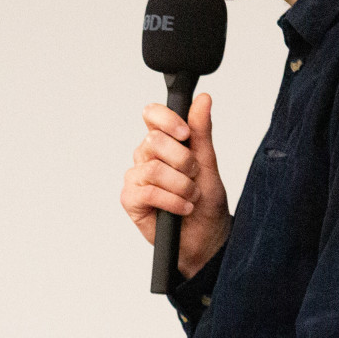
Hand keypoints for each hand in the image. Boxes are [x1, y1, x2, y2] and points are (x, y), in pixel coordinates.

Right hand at [120, 92, 231, 277]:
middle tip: (194, 177)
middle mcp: (145, 157)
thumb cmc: (205, 201)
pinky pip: (148, 191)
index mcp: (162, 143)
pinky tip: (182, 208)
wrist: (206, 238)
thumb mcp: (208, 162)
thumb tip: (203, 99)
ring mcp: (135, 178)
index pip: (152, 115)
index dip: (166, 119)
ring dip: (181, 186)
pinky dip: (172, 201)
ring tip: (191, 197)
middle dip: (183, 161)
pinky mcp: (130, 199)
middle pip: (154, 141)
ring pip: (154, 169)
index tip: (185, 133)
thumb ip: (202, 131)